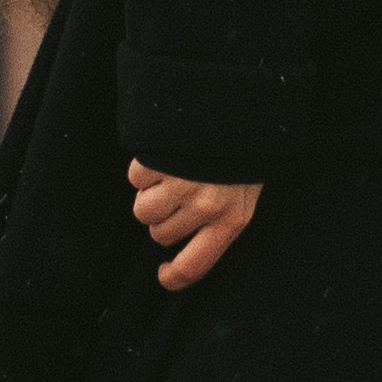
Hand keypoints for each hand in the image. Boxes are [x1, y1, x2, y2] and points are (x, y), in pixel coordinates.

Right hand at [128, 159, 261, 290]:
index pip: (194, 267)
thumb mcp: (245, 193)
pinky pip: (136, 178)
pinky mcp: (162, 161)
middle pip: (160, 234)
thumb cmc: (243, 152)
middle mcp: (206, 208)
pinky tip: (164, 155)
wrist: (242, 104)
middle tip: (178, 193)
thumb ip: (219, 221)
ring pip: (143, 211)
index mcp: (231, 220)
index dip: (173, 278)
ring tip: (169, 172)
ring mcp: (182, 184)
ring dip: (149, 194)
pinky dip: (143, 168)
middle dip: (163, 217)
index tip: (163, 275)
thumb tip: (184, 246)